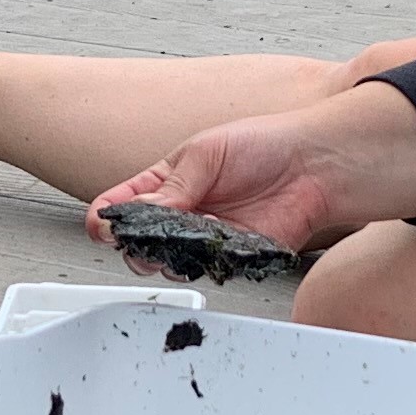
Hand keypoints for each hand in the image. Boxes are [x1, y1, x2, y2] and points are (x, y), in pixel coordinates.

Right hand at [88, 84, 415, 260]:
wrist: (314, 166)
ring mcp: (204, 236)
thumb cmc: (264, 145)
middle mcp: (182, 211)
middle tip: (140, 237)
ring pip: (167, 262)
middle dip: (133, 243)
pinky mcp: (230, 257)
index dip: (106, 217)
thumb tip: (138, 212)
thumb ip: (170, 187)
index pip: (122, 203)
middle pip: (137, 241)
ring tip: (181, 235)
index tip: (101, 224)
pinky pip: (204, 269)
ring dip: (166, 254)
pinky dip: (201, 261)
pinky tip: (211, 242)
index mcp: (167, 180)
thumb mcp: (205, 153)